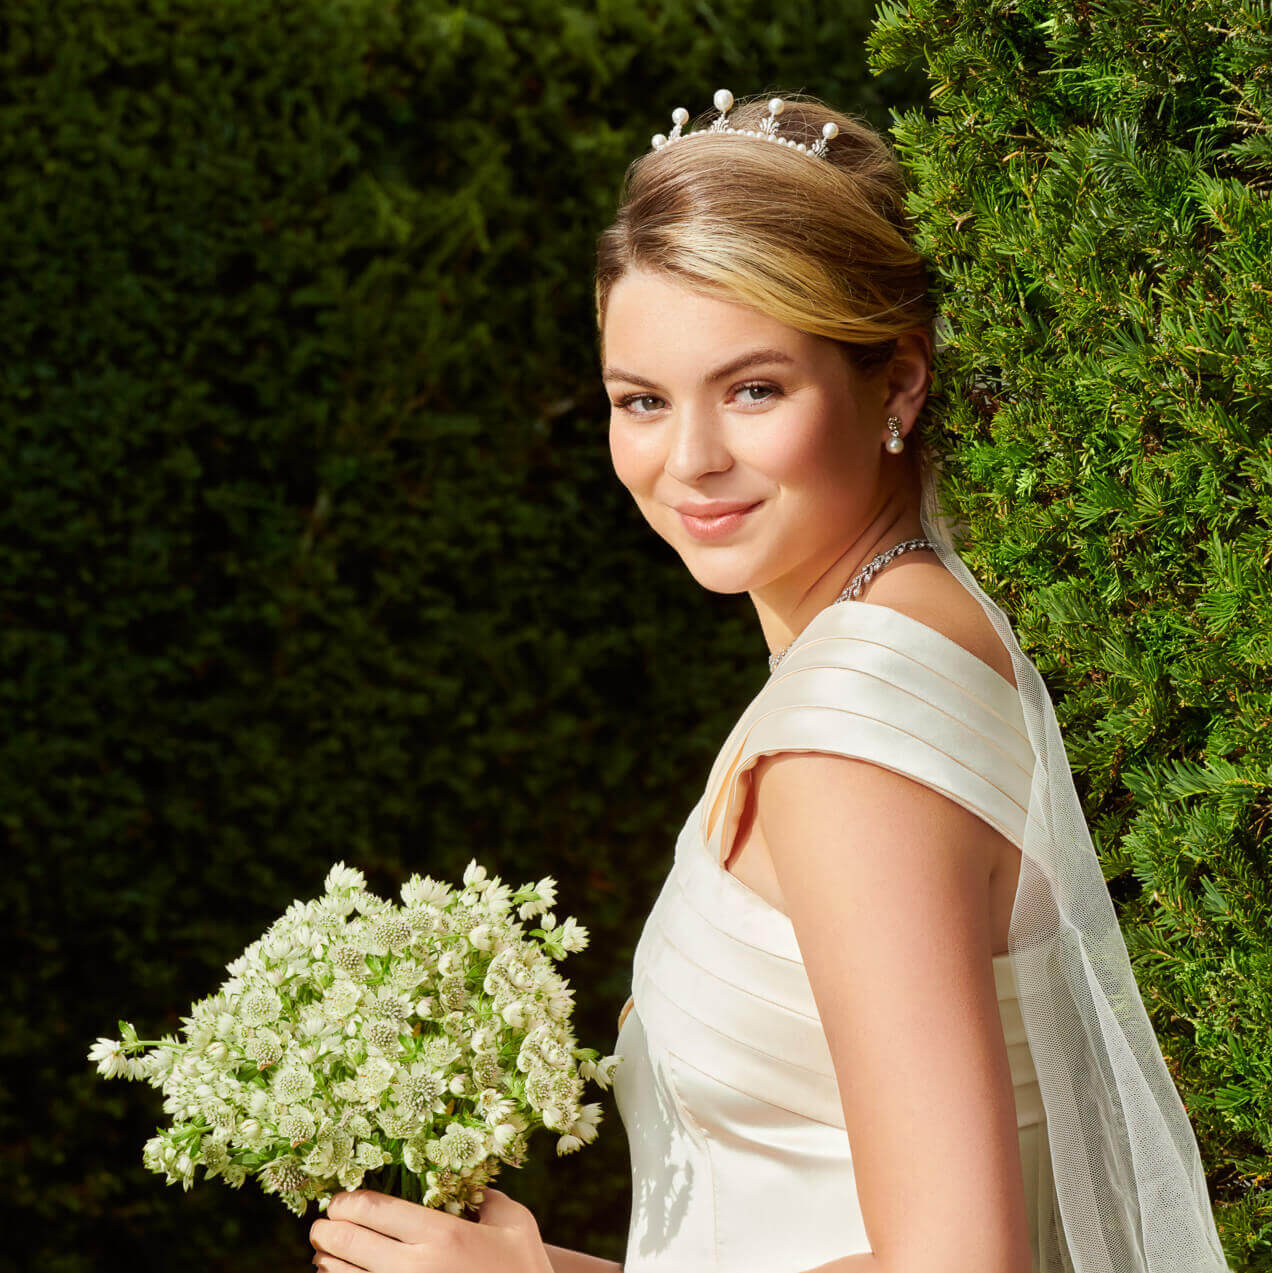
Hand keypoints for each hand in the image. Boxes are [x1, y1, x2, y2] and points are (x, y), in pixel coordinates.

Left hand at [310, 1186, 554, 1272]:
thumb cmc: (524, 1271)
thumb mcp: (515, 1224)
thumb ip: (488, 1197)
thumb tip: (466, 1184)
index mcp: (441, 1234)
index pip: (373, 1208)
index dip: (347, 1201)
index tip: (340, 1200)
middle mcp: (414, 1267)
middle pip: (348, 1242)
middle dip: (326, 1230)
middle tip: (322, 1224)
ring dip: (327, 1262)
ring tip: (325, 1253)